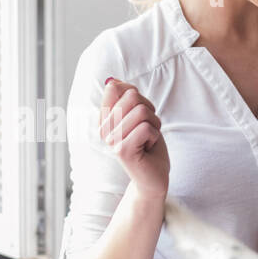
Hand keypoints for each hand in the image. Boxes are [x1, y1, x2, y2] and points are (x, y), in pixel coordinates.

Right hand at [99, 77, 168, 199]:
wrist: (152, 177)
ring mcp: (111, 139)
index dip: (136, 95)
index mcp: (104, 117)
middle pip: (132, 97)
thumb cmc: (147, 145)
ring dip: (154, 124)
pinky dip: (154, 136)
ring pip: (142, 112)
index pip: (115, 87)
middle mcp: (103, 127)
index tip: (139, 113)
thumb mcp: (138, 116)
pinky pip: (146, 128)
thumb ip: (126, 99)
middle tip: (147, 128)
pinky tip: (148, 147)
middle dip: (149, 110)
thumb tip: (111, 81)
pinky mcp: (121, 150)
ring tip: (148, 139)